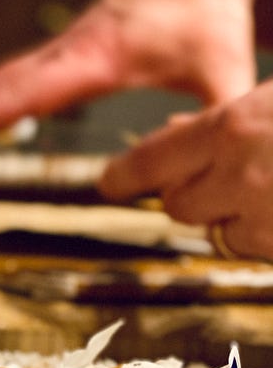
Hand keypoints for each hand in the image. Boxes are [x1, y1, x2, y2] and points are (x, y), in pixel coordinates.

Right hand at [0, 0, 255, 156]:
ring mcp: (64, 49)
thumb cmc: (208, 9)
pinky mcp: (67, 51)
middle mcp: (70, 52)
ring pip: (2, 80)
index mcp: (98, 59)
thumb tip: (186, 159)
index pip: (24, 95)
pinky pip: (17, 77)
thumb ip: (209, 118)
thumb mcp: (224, 68)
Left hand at [100, 80, 272, 259]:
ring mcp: (268, 221)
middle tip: (235, 172)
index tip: (110, 180)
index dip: (126, 173)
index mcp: (235, 127)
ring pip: (223, 236)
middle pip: (180, 205)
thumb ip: (230, 117)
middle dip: (196, 193)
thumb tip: (176, 132)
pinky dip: (272, 235)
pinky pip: (261, 251)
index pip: (152, 159)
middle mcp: (243, 178)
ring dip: (241, 220)